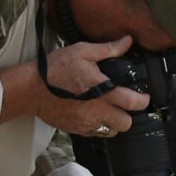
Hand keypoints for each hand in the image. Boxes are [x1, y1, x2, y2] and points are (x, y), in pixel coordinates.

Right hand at [0, 38, 149, 138]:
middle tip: (124, 105)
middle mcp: (97, 110)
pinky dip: (98, 126)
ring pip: (112, 131)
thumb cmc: (55, 69)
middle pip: (126, 123)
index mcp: (103, 91)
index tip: (144, 97)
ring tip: (109, 110)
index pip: (134, 102)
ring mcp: (86, 123)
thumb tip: (127, 42)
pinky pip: (95, 133)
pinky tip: (93, 114)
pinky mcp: (76, 129)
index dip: (143, 100)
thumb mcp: (83, 52)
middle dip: (129, 115)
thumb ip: (108, 49)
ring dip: (114, 122)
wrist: (31, 89)